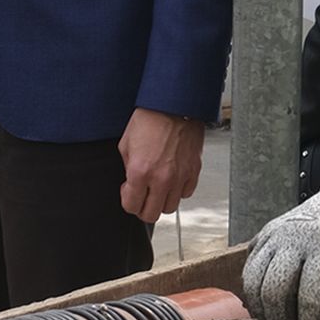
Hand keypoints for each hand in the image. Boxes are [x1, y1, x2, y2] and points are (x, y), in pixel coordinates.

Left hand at [118, 109, 204, 225]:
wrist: (174, 104)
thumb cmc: (150, 119)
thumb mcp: (126, 144)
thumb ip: (127, 169)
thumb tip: (131, 183)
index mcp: (140, 171)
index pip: (131, 207)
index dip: (127, 201)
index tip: (128, 191)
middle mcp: (161, 178)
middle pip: (151, 214)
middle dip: (143, 207)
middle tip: (142, 195)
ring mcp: (180, 176)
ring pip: (170, 207)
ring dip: (162, 200)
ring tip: (158, 186)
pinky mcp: (194, 170)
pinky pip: (186, 193)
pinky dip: (179, 190)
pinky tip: (173, 178)